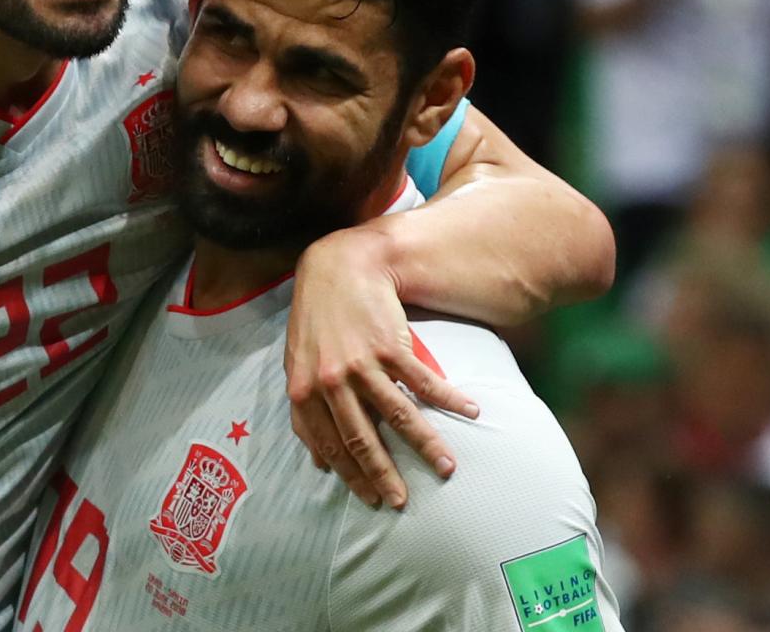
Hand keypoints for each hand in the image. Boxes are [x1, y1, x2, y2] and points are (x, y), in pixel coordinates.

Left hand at [285, 226, 478, 508]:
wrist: (338, 268)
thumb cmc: (317, 320)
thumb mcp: (298, 365)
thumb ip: (306, 411)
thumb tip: (317, 461)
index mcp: (305, 390)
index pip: (330, 445)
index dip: (351, 476)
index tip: (372, 499)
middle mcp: (331, 380)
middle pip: (362, 439)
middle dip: (384, 475)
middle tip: (402, 501)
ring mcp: (361, 363)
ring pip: (398, 415)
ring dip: (427, 445)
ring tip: (448, 468)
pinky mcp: (390, 345)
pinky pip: (424, 381)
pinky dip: (449, 400)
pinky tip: (471, 412)